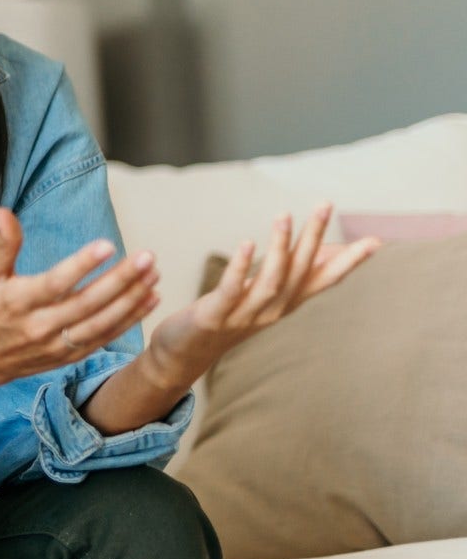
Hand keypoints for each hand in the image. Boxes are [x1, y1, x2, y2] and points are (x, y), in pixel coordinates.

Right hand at [0, 208, 160, 388]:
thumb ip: (1, 245)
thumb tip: (3, 212)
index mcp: (18, 303)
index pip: (54, 284)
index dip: (81, 265)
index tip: (107, 245)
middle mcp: (39, 327)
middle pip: (87, 303)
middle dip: (120, 280)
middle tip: (146, 257)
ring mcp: (56, 345)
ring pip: (101, 323)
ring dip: (132, 300)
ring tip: (154, 275)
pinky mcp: (69, 356)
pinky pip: (105, 338)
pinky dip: (130, 320)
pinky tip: (150, 299)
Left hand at [142, 203, 379, 385]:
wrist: (183, 354)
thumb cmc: (225, 317)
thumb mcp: (262, 296)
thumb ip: (289, 274)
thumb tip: (320, 248)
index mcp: (284, 304)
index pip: (323, 281)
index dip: (349, 263)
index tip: (376, 242)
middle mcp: (271, 312)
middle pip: (299, 272)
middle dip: (314, 237)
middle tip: (324, 204)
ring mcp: (244, 316)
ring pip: (270, 280)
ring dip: (279, 247)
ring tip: (284, 215)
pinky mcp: (214, 316)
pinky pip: (232, 290)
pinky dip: (241, 267)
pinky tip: (247, 242)